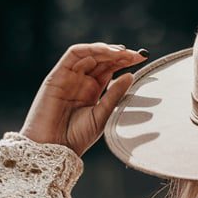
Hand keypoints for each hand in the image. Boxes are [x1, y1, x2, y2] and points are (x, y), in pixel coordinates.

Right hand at [19, 42, 146, 156]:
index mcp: (92, 90)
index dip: (125, 62)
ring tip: (124, 53)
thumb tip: (131, 75)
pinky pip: (74, 54)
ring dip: (107, 50)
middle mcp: (81, 81)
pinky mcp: (58, 74)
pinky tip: (106, 52)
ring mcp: (69, 76)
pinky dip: (90, 49)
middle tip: (138, 55)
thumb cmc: (77, 136)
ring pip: (89, 54)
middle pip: (101, 60)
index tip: (143, 59)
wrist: (54, 147)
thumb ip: (114, 95)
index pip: (110, 69)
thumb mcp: (102, 115)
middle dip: (120, 55)